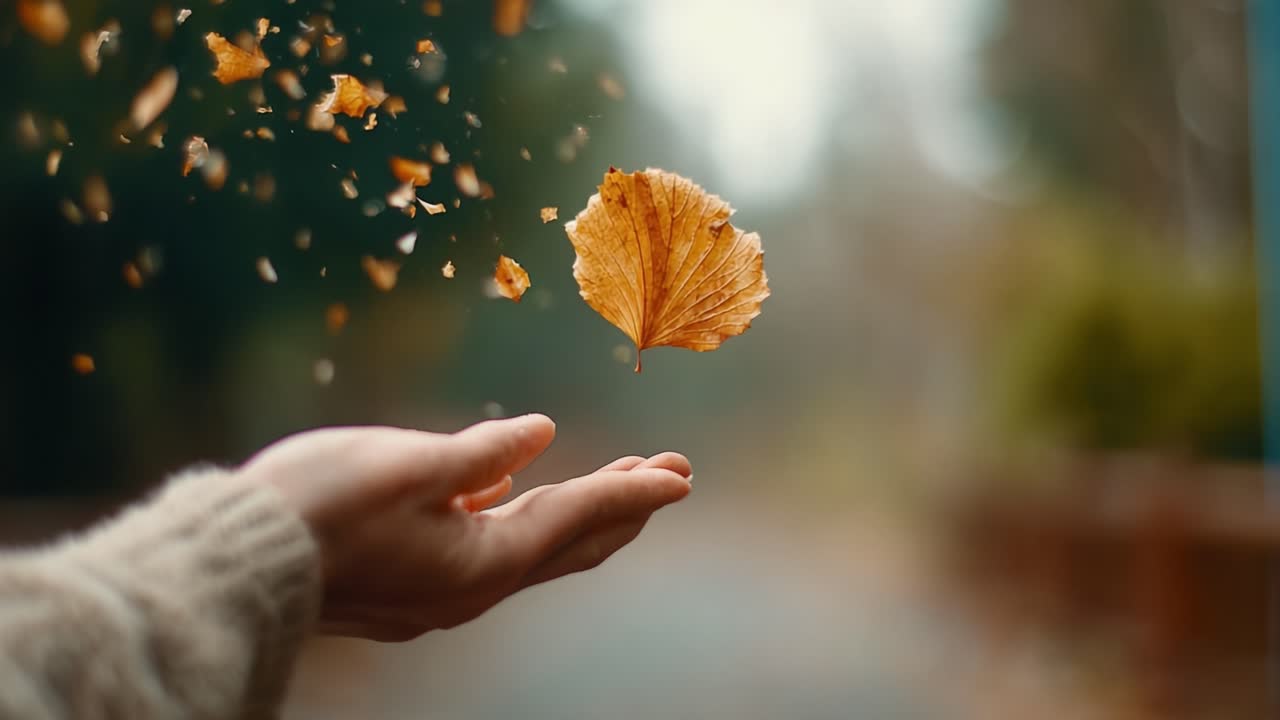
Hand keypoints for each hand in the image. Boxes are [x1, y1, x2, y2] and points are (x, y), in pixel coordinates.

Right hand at [236, 414, 691, 641]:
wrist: (240, 569)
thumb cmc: (319, 508)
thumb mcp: (408, 466)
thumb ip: (482, 452)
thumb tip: (541, 433)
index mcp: (483, 562)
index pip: (578, 516)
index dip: (633, 490)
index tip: (682, 475)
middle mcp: (472, 589)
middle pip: (570, 543)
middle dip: (624, 506)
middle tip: (671, 472)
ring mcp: (439, 594)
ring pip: (532, 550)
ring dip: (579, 512)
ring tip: (618, 479)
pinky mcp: (409, 587)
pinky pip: (485, 551)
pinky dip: (517, 519)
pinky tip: (510, 490)